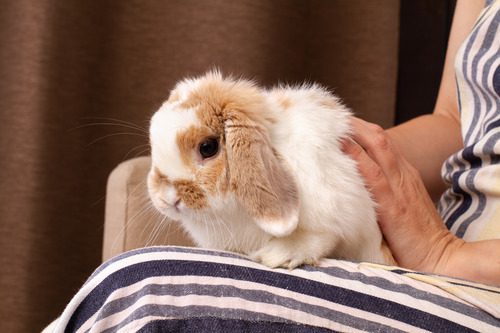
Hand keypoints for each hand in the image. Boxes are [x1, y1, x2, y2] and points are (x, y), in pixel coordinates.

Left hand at [342, 117, 462, 273]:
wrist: (441, 256)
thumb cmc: (416, 234)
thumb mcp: (401, 204)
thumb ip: (383, 191)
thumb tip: (353, 185)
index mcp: (405, 173)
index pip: (381, 142)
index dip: (359, 129)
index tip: (338, 123)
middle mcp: (403, 173)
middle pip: (378, 137)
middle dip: (354, 124)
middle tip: (329, 117)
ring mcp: (399, 186)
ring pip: (377, 146)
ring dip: (353, 132)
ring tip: (331, 124)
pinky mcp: (393, 204)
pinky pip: (373, 174)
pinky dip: (357, 158)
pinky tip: (342, 149)